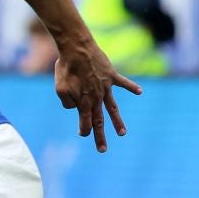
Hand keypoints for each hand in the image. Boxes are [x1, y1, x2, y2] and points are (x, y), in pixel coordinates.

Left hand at [53, 36, 140, 152]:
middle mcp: (97, 97)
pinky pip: (123, 82)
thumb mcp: (59, 88)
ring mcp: (105, 86)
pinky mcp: (111, 75)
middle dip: (100, 136)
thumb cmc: (65, 67)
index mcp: (84, 101)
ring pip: (113, 108)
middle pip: (99, 120)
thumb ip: (66, 102)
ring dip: (117, 122)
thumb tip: (75, 107)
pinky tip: (139, 92)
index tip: (83, 134)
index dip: (84, 130)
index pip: (85, 122)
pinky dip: (131, 87)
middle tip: (102, 150)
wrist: (77, 48)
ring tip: (122, 134)